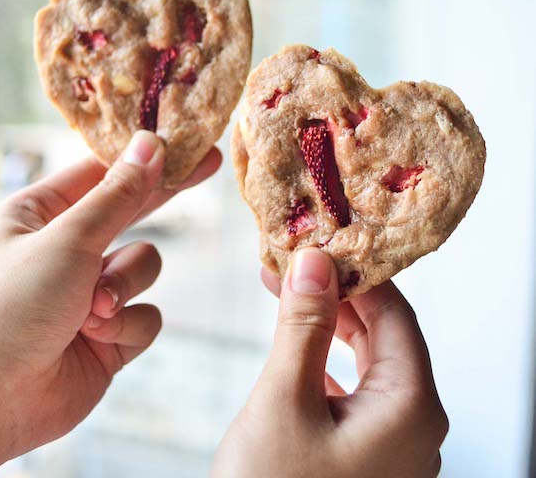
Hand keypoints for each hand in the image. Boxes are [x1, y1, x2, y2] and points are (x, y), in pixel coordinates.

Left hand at [0, 130, 221, 459]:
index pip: (103, 173)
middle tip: (210, 166)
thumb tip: (151, 146)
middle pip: (131, 213)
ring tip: (93, 311)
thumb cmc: (11, 308)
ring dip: (125, 285)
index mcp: (41, 215)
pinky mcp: (109, 335)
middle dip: (163, 197)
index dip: (145, 158)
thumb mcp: (67, 241)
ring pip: (145, 267)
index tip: (186, 141)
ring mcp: (90, 294)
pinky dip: (127, 326)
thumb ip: (117, 197)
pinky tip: (97, 339)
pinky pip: (147, 315)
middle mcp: (66, 250)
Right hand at [213, 248, 447, 477]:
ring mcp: (394, 446)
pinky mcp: (368, 459)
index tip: (311, 244)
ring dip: (327, 327)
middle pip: (384, 336)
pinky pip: (356, 396)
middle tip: (285, 266)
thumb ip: (304, 326)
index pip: (394, 312)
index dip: (352, 270)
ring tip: (284, 297)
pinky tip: (300, 351)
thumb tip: (314, 262)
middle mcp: (416, 425)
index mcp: (412, 406)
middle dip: (335, 296)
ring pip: (369, 365)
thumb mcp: (285, 399)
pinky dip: (326, 364)